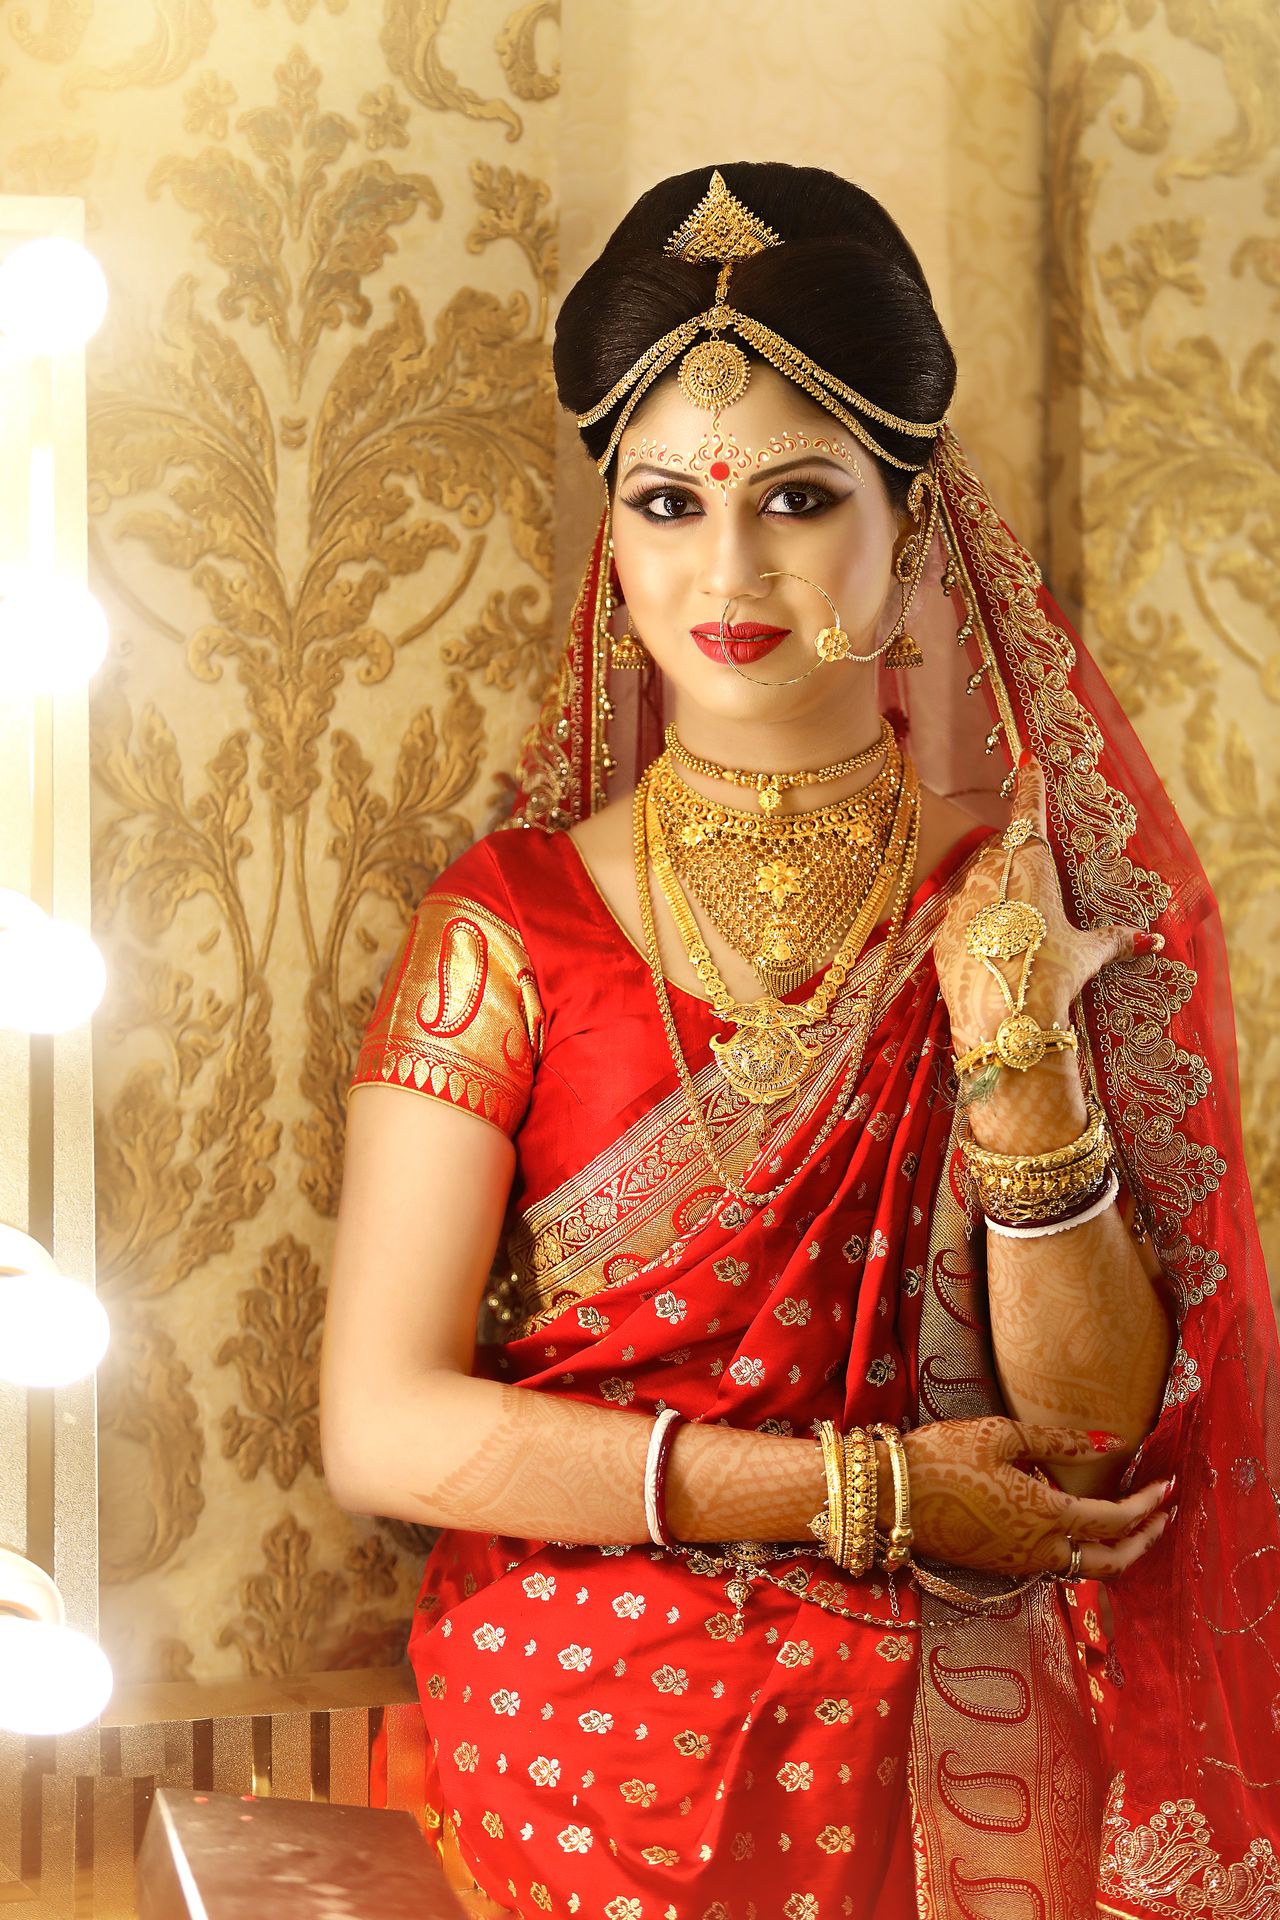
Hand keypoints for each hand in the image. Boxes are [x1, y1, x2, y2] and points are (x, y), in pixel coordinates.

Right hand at [903, 1416, 1171, 1579]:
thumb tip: (1112, 1441)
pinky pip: (1054, 1565)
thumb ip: (1059, 1443)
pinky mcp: (998, 1566)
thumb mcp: (1000, 1435)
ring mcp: (1017, 1564)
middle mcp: (1037, 1549)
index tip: (1168, 1487)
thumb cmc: (942, 1456)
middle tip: (1163, 1518)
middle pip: (1109, 1563)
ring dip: (1114, 1550)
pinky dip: (1080, 1550)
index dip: (1147, 1506)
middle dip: (1143, 1542)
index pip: (1113, 1519)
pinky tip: (1076, 1525)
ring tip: (1131, 1524)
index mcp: (1043, 1514)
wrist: (887, 1495)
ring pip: (1082, 1569)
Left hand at [933, 751, 1158, 1060]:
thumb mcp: (1088, 955)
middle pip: (1002, 852)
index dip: (1030, 786)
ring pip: (977, 884)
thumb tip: (1151, 941)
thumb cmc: (1052, 976)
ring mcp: (962, 903)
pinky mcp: (942, 933)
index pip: (1028, 815)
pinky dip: (973, 928)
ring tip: (1014, 932)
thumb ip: (1115, 940)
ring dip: (993, 896)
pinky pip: (958, 919)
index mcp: (1031, 866)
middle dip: (1015, 860)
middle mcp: (991, 874)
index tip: (1027, 759)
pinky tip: (989, 953)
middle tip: (1032, 886)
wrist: (1006, 1019)